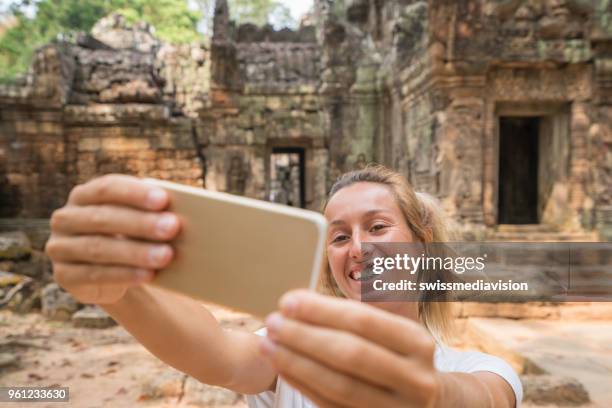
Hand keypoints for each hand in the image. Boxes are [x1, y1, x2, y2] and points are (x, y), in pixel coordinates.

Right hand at [45, 174, 179, 303]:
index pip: (107, 188)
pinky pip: (94, 275)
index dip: (135, 193)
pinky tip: (148, 275)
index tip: (164, 199)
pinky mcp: (63, 276)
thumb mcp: (139, 219)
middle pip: (103, 218)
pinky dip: (124, 275)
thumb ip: (151, 211)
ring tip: (166, 255)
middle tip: (172, 227)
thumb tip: (180, 212)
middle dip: (141, 223)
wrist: (112, 273)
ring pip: (99, 248)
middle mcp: (67, 217)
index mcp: (85, 195)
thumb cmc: (132, 235)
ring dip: (135, 252)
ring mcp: (60, 247)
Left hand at [260, 290, 439, 407]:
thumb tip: (297, 305)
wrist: (433, 405)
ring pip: (338, 385)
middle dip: (305, 336)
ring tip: (268, 343)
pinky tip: (282, 367)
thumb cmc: (399, 357)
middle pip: (350, 354)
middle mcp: (415, 379)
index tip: (288, 300)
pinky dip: (303, 384)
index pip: (364, 322)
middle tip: (272, 321)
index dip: (322, 311)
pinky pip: (331, 405)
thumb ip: (354, 319)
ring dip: (297, 362)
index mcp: (418, 344)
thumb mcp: (395, 333)